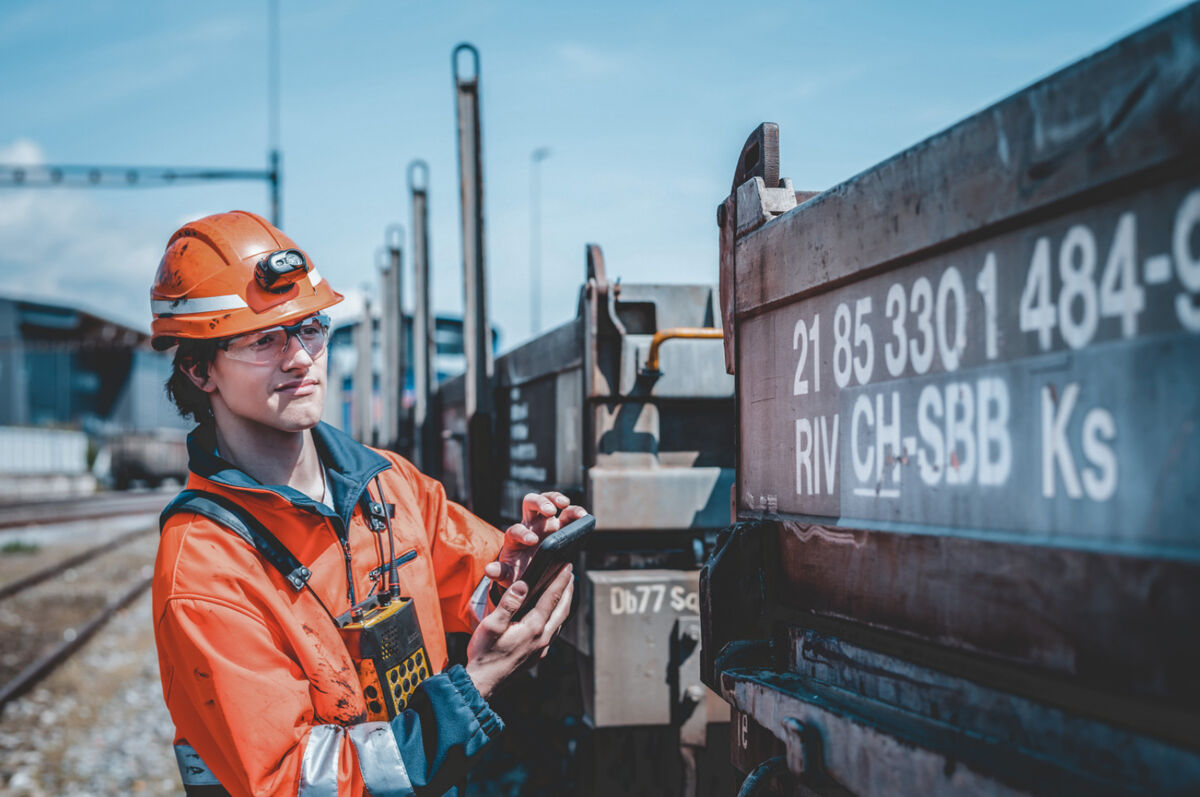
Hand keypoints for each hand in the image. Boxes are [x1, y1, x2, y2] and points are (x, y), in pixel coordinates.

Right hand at [464, 565, 574, 697]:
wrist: (482, 683)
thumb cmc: (484, 655)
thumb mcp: (492, 625)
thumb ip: (509, 603)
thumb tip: (523, 584)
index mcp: (533, 628)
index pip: (552, 598)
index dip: (561, 580)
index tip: (567, 567)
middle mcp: (542, 639)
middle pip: (562, 609)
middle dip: (568, 590)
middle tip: (571, 574)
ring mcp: (541, 649)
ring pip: (560, 621)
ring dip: (564, 604)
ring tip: (565, 591)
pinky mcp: (537, 655)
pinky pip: (554, 632)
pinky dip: (557, 617)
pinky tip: (551, 616)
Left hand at [484, 492, 586, 586]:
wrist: (534, 571)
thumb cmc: (519, 572)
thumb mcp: (509, 575)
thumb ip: (500, 572)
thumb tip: (489, 570)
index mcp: (515, 537)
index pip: (516, 529)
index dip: (523, 533)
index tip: (533, 541)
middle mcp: (530, 524)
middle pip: (530, 502)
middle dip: (540, 503)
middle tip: (550, 511)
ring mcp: (546, 522)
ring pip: (549, 500)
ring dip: (557, 499)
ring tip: (566, 505)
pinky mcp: (561, 525)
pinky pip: (568, 512)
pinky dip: (575, 511)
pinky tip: (584, 516)